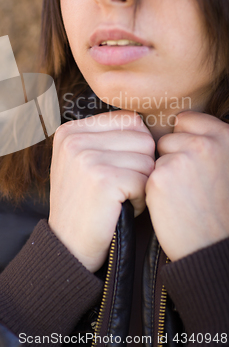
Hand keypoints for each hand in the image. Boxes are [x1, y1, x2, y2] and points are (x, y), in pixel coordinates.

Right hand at [49, 110, 154, 271]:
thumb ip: (105, 137)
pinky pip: (145, 181)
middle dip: (141, 166)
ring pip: (147, 160)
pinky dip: (140, 200)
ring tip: (119, 198)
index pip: (130, 120)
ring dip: (142, 184)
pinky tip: (121, 208)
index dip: (136, 147)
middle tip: (120, 187)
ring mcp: (86, 158)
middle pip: (142, 138)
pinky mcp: (102, 180)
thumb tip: (143, 122)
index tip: (118, 168)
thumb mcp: (81, 162)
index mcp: (70, 130)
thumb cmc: (83, 203)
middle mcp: (75, 139)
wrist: (68, 247)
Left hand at [146, 111, 228, 260]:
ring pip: (154, 156)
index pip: (186, 120)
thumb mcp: (227, 165)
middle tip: (190, 184)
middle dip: (171, 156)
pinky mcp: (160, 178)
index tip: (191, 160)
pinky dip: (153, 188)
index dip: (183, 140)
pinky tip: (171, 204)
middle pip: (167, 138)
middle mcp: (204, 144)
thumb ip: (210, 143)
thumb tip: (181, 127)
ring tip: (182, 195)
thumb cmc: (222, 208)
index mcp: (224, 137)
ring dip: (162, 172)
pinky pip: (146, 173)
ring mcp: (181, 159)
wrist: (214, 248)